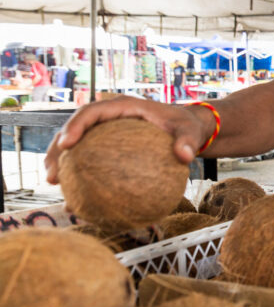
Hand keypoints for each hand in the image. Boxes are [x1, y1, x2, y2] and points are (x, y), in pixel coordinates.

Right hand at [44, 96, 209, 184]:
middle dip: (56, 151)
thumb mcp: (190, 131)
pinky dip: (82, 177)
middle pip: (75, 130)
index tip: (66, 144)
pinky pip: (91, 161)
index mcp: (123, 107)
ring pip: (76, 147)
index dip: (75, 126)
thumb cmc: (187, 127)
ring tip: (55, 186)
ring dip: (61, 165)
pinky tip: (78, 199)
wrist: (188, 130)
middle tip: (51, 175)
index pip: (92, 111)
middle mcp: (110, 118)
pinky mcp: (109, 147)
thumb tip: (184, 156)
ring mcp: (107, 133)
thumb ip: (188, 141)